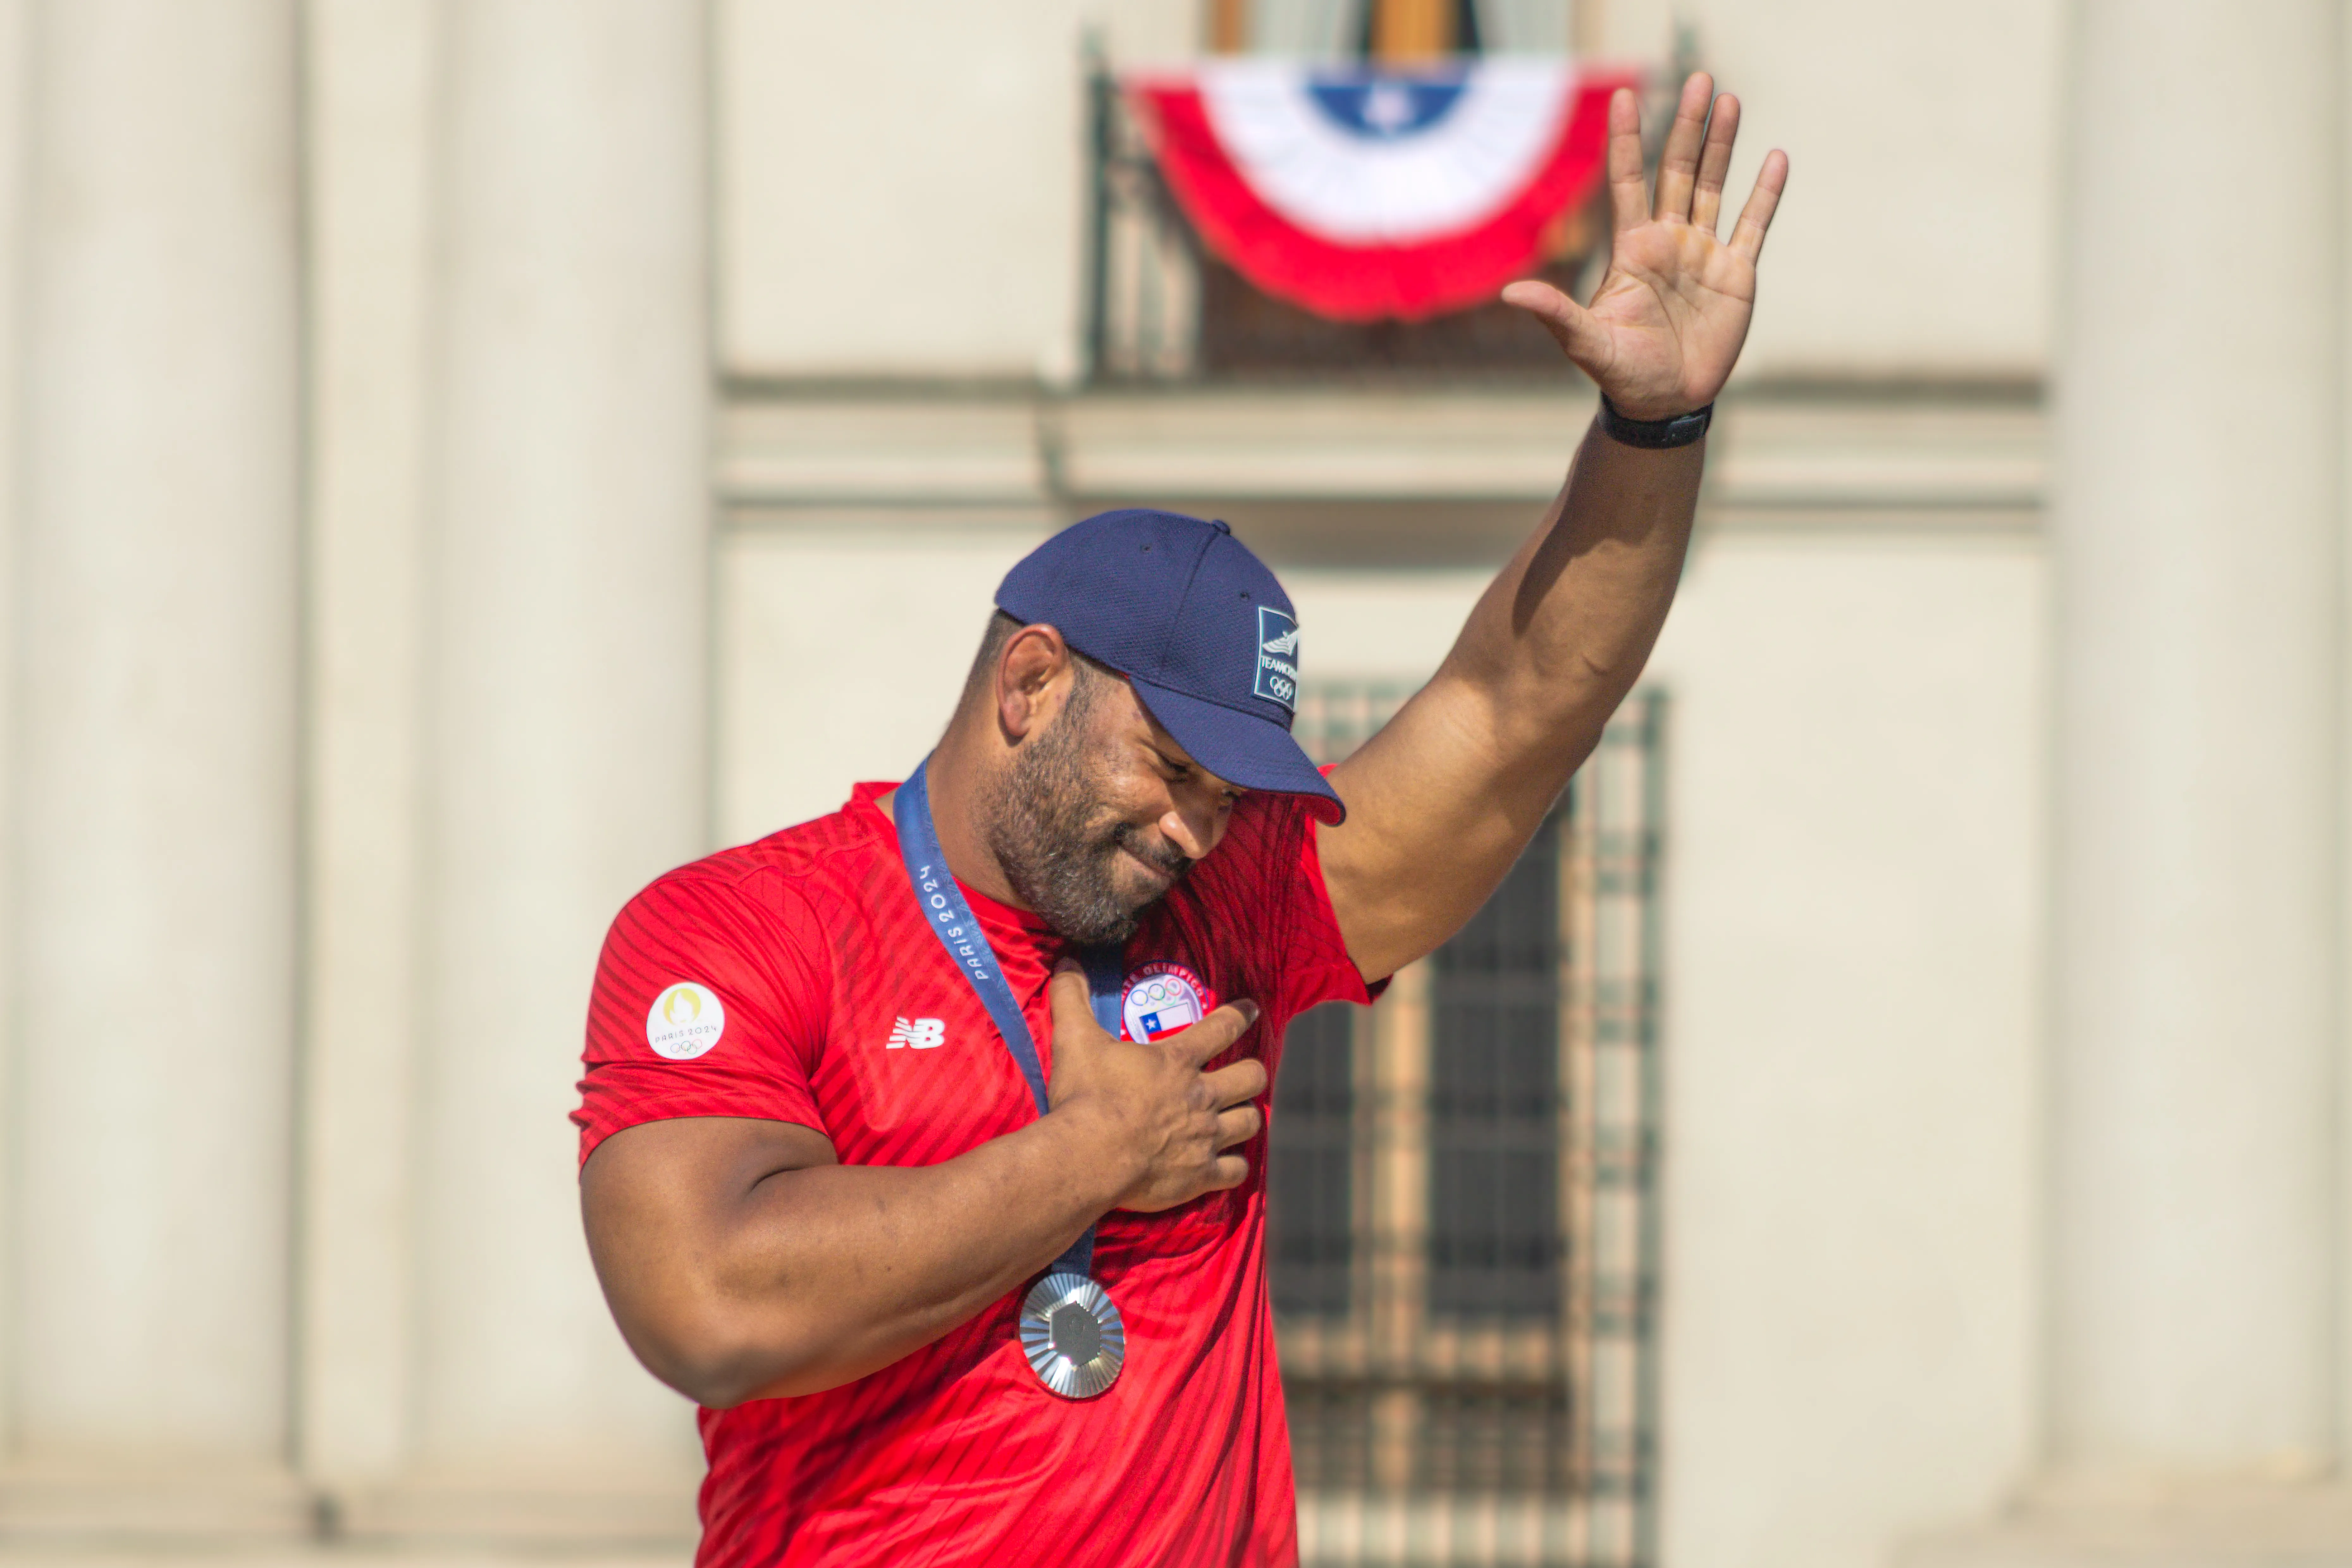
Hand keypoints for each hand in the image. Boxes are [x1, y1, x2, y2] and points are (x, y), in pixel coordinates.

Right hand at [1044, 961, 1266, 1212]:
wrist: (1088, 1155)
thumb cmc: (1085, 1096)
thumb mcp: (1074, 1039)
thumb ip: (1072, 999)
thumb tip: (1067, 962)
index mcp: (1177, 1061)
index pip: (1222, 1027)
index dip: (1240, 1016)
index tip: (1253, 1010)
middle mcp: (1201, 1096)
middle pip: (1251, 1076)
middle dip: (1251, 1073)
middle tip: (1243, 1075)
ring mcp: (1205, 1137)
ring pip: (1250, 1122)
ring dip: (1245, 1118)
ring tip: (1237, 1118)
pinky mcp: (1201, 1174)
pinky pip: (1237, 1171)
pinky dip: (1234, 1167)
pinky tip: (1227, 1165)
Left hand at [1503, 73, 1788, 419]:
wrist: (1664, 404)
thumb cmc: (1622, 374)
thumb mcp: (1586, 343)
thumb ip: (1556, 313)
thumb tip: (1510, 294)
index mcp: (1633, 250)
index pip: (1628, 181)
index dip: (1627, 140)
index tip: (1624, 95)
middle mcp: (1668, 241)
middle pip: (1678, 171)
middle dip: (1687, 125)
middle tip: (1698, 77)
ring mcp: (1703, 254)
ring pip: (1715, 186)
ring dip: (1722, 144)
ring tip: (1730, 99)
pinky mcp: (1736, 274)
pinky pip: (1753, 225)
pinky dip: (1764, 193)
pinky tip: (1775, 157)